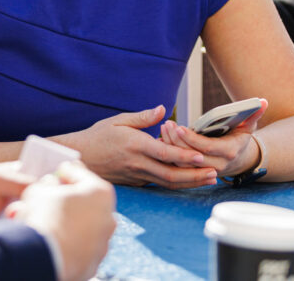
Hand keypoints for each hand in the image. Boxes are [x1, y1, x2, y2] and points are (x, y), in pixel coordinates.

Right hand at [5, 161, 115, 280]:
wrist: (45, 257)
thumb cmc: (44, 216)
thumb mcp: (40, 189)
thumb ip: (48, 184)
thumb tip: (51, 185)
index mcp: (100, 192)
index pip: (82, 175)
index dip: (67, 171)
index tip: (59, 171)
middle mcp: (108, 218)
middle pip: (87, 202)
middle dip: (70, 199)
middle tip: (52, 197)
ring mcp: (103, 243)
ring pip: (84, 227)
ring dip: (69, 223)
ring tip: (48, 222)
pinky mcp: (93, 264)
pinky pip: (80, 248)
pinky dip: (69, 244)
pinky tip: (53, 241)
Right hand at [68, 105, 217, 189]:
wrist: (79, 157)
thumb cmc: (97, 136)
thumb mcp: (118, 120)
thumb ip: (142, 117)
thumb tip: (162, 109)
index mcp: (135, 145)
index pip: (164, 154)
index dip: (183, 156)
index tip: (200, 156)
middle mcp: (138, 163)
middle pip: (170, 175)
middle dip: (194, 175)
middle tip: (214, 173)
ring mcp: (137, 176)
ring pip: (167, 183)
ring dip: (189, 182)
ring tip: (208, 179)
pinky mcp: (136, 182)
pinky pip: (159, 184)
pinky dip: (176, 183)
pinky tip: (190, 179)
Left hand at [159, 98, 267, 176]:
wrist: (239, 159)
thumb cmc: (241, 138)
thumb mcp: (249, 126)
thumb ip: (254, 114)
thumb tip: (262, 101)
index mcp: (228, 153)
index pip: (207, 148)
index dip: (192, 139)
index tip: (180, 127)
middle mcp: (216, 165)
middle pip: (192, 156)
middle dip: (177, 141)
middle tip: (167, 125)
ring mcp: (205, 171)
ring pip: (183, 163)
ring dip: (171, 146)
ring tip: (164, 128)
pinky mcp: (196, 172)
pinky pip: (180, 166)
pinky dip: (170, 154)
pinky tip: (163, 138)